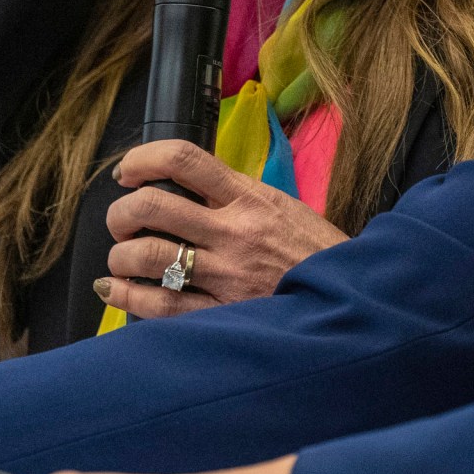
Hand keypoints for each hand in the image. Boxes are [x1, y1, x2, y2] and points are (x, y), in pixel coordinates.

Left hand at [96, 140, 349, 319]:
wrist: (354, 299)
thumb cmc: (315, 254)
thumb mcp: (282, 208)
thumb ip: (235, 197)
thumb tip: (184, 189)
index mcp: (250, 197)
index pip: (184, 159)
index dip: (143, 159)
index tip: (128, 172)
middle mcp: (235, 232)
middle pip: (152, 206)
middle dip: (121, 213)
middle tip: (122, 223)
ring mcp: (228, 275)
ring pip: (148, 255)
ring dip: (120, 257)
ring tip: (122, 261)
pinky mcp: (225, 314)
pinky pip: (161, 305)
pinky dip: (128, 297)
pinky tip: (120, 292)